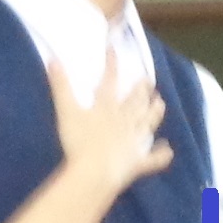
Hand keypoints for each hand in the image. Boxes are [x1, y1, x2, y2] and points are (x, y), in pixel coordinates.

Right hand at [46, 44, 173, 199]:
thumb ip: (61, 86)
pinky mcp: (138, 162)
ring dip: (155, 112)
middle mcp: (125, 120)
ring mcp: (134, 141)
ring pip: (148, 123)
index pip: (110, 80)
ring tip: (160, 103)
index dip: (111, 64)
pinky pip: (153, 158)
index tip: (113, 50)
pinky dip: (161, 155)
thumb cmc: (78, 141)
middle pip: (136, 101)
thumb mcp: (65, 110)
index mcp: (107, 107)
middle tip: (148, 80)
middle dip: (142, 89)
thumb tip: (53, 59)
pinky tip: (168, 151)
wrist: (95, 171)